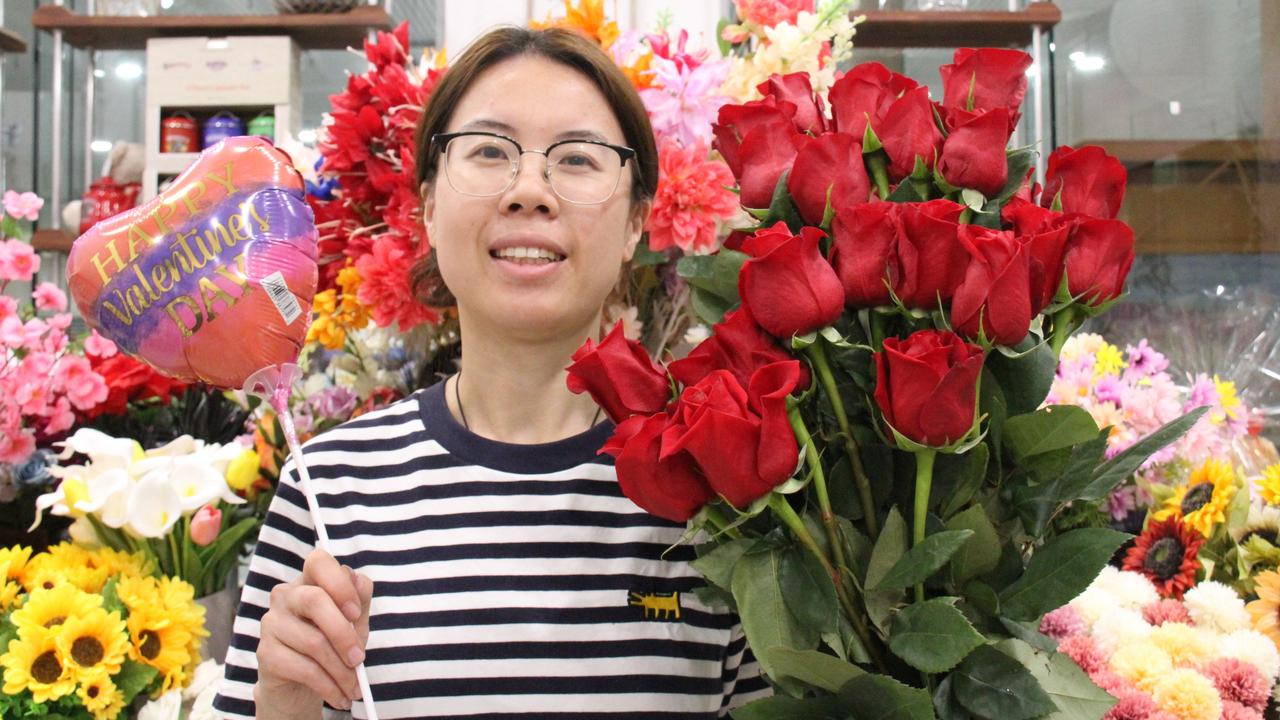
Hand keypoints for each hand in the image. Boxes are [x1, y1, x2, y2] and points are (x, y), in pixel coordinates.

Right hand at [254, 549, 372, 716]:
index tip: (355, 611)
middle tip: (360, 659)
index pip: (318, 561)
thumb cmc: (331, 645)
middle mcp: (285, 596)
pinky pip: (304, 668)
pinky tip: (340, 696)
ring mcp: (271, 623)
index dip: (339, 582)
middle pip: (315, 600)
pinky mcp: (265, 653)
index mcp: (309, 581)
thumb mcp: (353, 622)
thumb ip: (359, 599)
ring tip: (354, 687)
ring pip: (313, 642)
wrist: (301, 684)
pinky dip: (328, 686)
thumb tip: (359, 582)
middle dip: (344, 633)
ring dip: (341, 670)